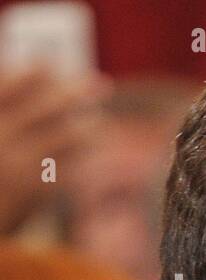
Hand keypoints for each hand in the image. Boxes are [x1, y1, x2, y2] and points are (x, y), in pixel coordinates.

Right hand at [0, 67, 106, 233]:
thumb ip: (6, 116)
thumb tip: (37, 85)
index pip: (6, 85)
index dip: (30, 74)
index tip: (50, 63)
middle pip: (45, 105)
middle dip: (76, 92)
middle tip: (100, 84)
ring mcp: (15, 164)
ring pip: (65, 135)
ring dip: (87, 126)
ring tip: (96, 123)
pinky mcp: (34, 192)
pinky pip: (70, 167)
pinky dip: (85, 156)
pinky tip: (93, 150)